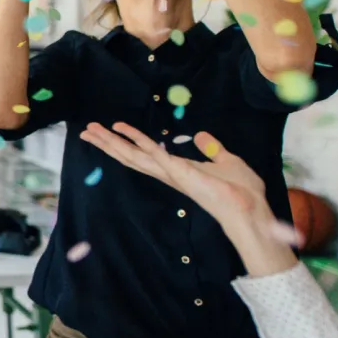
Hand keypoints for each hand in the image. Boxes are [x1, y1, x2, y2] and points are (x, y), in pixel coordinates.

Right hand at [79, 124, 271, 232]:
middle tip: (86, 130)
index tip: (110, 129)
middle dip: (108, 143)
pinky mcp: (180, 173)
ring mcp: (171, 174)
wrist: (250, 209)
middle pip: (130, 156)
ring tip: (92, 130)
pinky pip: (156, 155)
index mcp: (176, 170)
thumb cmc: (241, 190)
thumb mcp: (226, 161)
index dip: (125, 142)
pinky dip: (140, 142)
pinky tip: (123, 131)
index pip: (143, 154)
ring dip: (113, 142)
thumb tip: (201, 135)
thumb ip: (212, 149)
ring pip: (135, 156)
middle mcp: (167, 173)